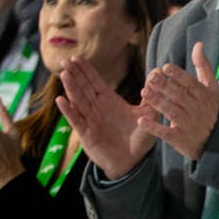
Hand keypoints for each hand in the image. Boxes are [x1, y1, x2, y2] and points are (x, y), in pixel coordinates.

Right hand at [56, 58, 154, 175]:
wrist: (132, 161)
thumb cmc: (138, 138)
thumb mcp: (148, 115)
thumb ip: (151, 97)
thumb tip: (157, 76)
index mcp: (109, 101)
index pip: (95, 82)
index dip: (86, 70)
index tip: (76, 57)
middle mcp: (97, 108)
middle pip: (83, 88)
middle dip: (74, 74)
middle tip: (65, 60)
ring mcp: (90, 120)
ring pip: (78, 100)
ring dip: (71, 88)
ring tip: (64, 74)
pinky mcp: (86, 134)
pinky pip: (76, 120)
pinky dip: (68, 111)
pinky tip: (61, 100)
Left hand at [135, 43, 218, 161]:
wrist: (218, 139)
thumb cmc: (210, 108)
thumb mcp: (211, 87)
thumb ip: (203, 66)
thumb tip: (198, 44)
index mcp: (204, 96)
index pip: (190, 83)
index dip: (178, 75)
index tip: (164, 68)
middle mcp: (196, 109)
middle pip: (179, 96)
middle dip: (164, 86)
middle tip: (150, 77)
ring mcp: (188, 124)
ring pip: (171, 112)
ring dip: (158, 102)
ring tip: (144, 92)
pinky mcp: (180, 138)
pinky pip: (166, 133)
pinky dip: (153, 128)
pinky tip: (141, 121)